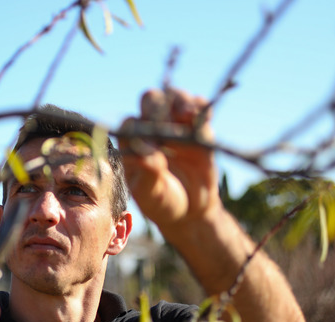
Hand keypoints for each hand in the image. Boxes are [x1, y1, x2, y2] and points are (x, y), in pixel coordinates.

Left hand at [118, 88, 219, 229]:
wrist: (190, 211)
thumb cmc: (162, 202)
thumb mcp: (151, 193)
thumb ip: (148, 171)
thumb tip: (147, 151)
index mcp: (132, 142)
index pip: (130, 123)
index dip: (138, 128)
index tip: (151, 145)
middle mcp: (151, 128)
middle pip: (151, 100)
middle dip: (158, 106)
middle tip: (165, 121)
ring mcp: (175, 125)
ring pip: (174, 98)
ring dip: (180, 101)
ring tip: (187, 114)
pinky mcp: (198, 129)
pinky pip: (200, 109)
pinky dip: (203, 107)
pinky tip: (204, 114)